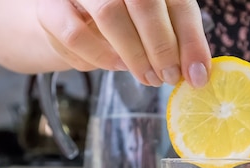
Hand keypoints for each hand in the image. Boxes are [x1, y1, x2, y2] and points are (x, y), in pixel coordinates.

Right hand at [35, 0, 211, 86]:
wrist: (68, 14)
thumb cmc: (122, 19)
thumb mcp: (154, 24)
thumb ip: (178, 41)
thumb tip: (199, 74)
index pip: (177, 0)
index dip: (190, 39)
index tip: (196, 75)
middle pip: (143, 2)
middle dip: (161, 48)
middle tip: (168, 77)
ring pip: (109, 15)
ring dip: (133, 55)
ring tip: (146, 76)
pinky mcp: (50, 6)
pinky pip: (75, 34)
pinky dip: (99, 58)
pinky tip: (116, 66)